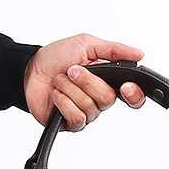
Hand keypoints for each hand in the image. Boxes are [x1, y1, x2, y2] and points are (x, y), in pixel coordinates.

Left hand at [22, 34, 146, 130]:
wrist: (30, 70)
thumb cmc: (57, 57)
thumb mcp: (87, 45)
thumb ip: (114, 50)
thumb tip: (139, 54)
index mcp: (108, 81)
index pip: (132, 96)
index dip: (134, 94)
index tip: (127, 86)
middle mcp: (98, 99)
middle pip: (108, 99)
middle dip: (87, 81)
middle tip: (72, 70)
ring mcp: (84, 112)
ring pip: (90, 107)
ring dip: (71, 90)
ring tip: (59, 80)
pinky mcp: (69, 123)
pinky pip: (77, 118)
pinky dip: (65, 103)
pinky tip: (56, 95)